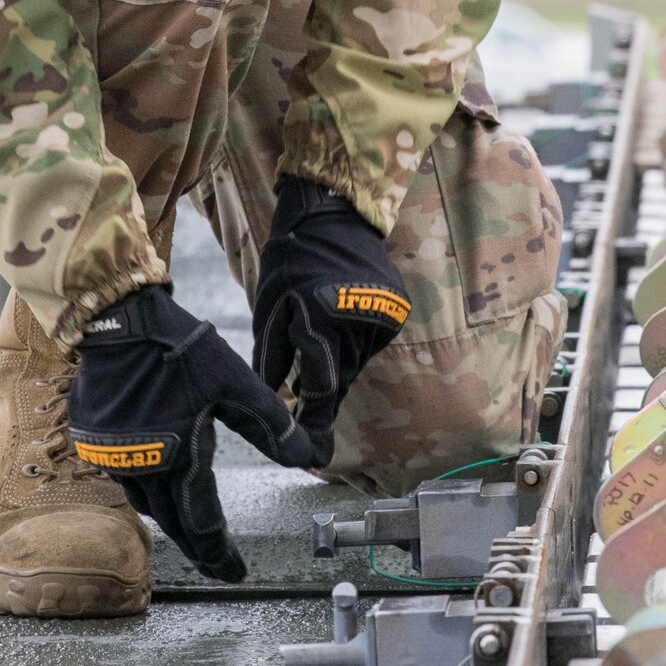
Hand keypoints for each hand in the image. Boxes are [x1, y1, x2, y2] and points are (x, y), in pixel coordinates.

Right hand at [67, 284, 316, 581]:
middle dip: (198, 548)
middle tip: (216, 566)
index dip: (220, 553)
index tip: (235, 573)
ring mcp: (115, 456)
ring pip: (147, 504)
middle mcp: (145, 467)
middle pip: (174, 524)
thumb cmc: (177, 347)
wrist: (116, 320)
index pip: (204, 524)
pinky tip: (156, 482)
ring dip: (170, 520)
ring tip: (189, 529)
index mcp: (181, 458)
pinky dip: (147, 490)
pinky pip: (126, 480)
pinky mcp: (96, 440)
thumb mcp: (234, 380)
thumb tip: (308, 454)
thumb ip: (270, 421)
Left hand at [252, 176, 410, 465]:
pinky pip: (367, 345)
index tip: (313, 453)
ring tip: (315, 356)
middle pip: (338, 377)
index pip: (317, 384)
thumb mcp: (270, 304)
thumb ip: (272, 355)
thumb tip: (273, 400)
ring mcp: (382, 316)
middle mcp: (357, 319)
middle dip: (322, 397)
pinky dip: (350, 346)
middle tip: (310, 425)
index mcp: (318, 314)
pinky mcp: (395, 311)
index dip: (313, 421)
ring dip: (336, 366)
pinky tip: (337, 330)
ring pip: (354, 363)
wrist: (335, 212)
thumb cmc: (292, 256)